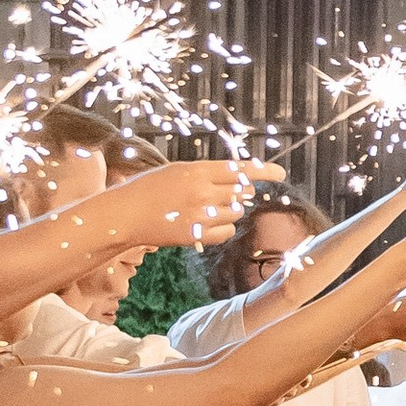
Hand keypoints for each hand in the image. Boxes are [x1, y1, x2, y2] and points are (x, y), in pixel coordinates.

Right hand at [122, 157, 284, 251]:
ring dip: (230, 210)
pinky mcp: (196, 236)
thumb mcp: (177, 171)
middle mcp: (202, 192)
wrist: (125, 214)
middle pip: (242, 192)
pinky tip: (208, 224)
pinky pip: (227, 232)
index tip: (280, 173)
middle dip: (240, 192)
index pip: (240, 169)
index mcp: (197, 171)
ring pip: (237, 212)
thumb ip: (206, 174)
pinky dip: (224, 228)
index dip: (264, 171)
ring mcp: (200, 215)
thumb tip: (239, 179)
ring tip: (207, 208)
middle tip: (224, 193)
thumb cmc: (148, 188)